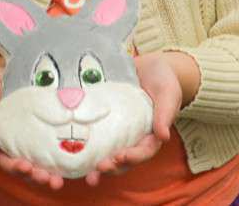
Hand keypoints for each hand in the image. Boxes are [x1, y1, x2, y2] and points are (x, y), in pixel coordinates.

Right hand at [0, 56, 67, 190]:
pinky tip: (82, 160)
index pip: (9, 163)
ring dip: (57, 174)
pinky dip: (73, 157)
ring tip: (63, 178)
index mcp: (3, 147)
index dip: (17, 168)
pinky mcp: (54, 133)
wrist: (5, 75)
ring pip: (49, 164)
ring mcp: (39, 143)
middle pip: (32, 170)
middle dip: (41, 177)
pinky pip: (64, 147)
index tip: (25, 166)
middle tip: (51, 179)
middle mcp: (22, 149)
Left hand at [86, 51, 194, 184]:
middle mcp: (134, 137)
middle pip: (123, 160)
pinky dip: (85, 145)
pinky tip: (71, 150)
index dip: (133, 157)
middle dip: (112, 167)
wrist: (148, 66)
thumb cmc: (163, 80)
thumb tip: (163, 136)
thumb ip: (166, 112)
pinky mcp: (104, 121)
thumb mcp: (168, 93)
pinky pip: (95, 135)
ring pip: (108, 153)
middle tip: (99, 168)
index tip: (121, 156)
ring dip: (97, 164)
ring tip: (87, 171)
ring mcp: (118, 131)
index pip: (144, 152)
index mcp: (151, 135)